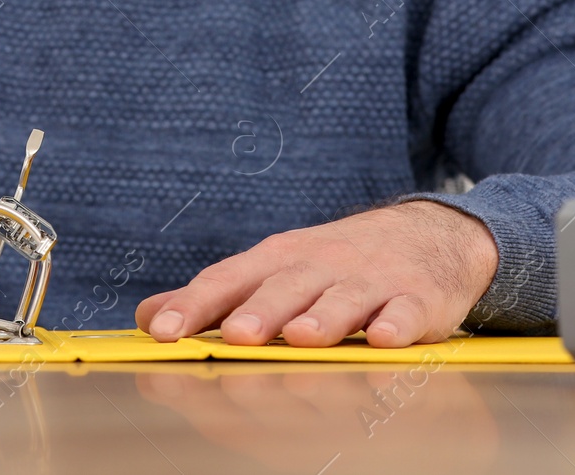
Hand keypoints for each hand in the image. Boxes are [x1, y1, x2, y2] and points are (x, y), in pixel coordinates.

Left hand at [135, 201, 497, 347]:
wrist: (426, 235)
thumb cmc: (334, 264)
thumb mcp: (275, 269)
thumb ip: (216, 296)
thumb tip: (148, 317)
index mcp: (276, 260)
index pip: (227, 280)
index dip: (193, 306)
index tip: (162, 332)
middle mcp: (319, 266)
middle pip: (284, 288)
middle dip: (259, 312)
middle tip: (235, 335)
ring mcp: (369, 280)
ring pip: (343, 299)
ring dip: (322, 318)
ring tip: (300, 337)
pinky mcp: (417, 297)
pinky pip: (407, 310)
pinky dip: (397, 323)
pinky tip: (386, 338)